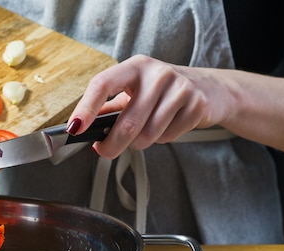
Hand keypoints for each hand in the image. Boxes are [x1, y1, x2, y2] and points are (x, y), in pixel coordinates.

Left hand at [67, 54, 283, 156]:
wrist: (208, 88)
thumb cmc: (160, 92)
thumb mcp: (133, 90)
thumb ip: (108, 108)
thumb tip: (80, 126)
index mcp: (135, 66)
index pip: (103, 84)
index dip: (86, 108)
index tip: (75, 128)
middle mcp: (157, 73)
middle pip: (127, 123)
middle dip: (111, 145)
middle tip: (104, 151)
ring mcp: (179, 88)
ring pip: (147, 135)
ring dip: (139, 143)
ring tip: (144, 132)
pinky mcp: (196, 105)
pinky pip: (167, 137)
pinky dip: (161, 140)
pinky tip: (166, 127)